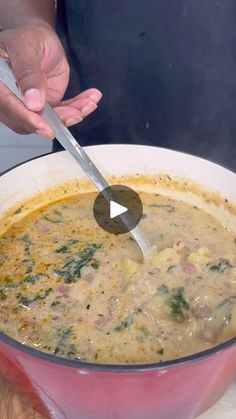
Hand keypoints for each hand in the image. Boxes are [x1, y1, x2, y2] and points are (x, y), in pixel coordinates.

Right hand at [0, 22, 101, 138]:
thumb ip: (28, 74)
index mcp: (0, 86)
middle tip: (76, 114)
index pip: (10, 107)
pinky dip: (78, 108)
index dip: (29, 120)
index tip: (46, 128)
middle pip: (30, 121)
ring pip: (49, 121)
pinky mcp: (46, 105)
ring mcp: (30, 105)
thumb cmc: (27, 37)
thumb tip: (33, 102)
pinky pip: (62, 112)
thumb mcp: (25, 48)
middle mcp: (12, 99)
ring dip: (71, 114)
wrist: (40, 37)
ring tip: (88, 104)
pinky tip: (90, 100)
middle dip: (56, 120)